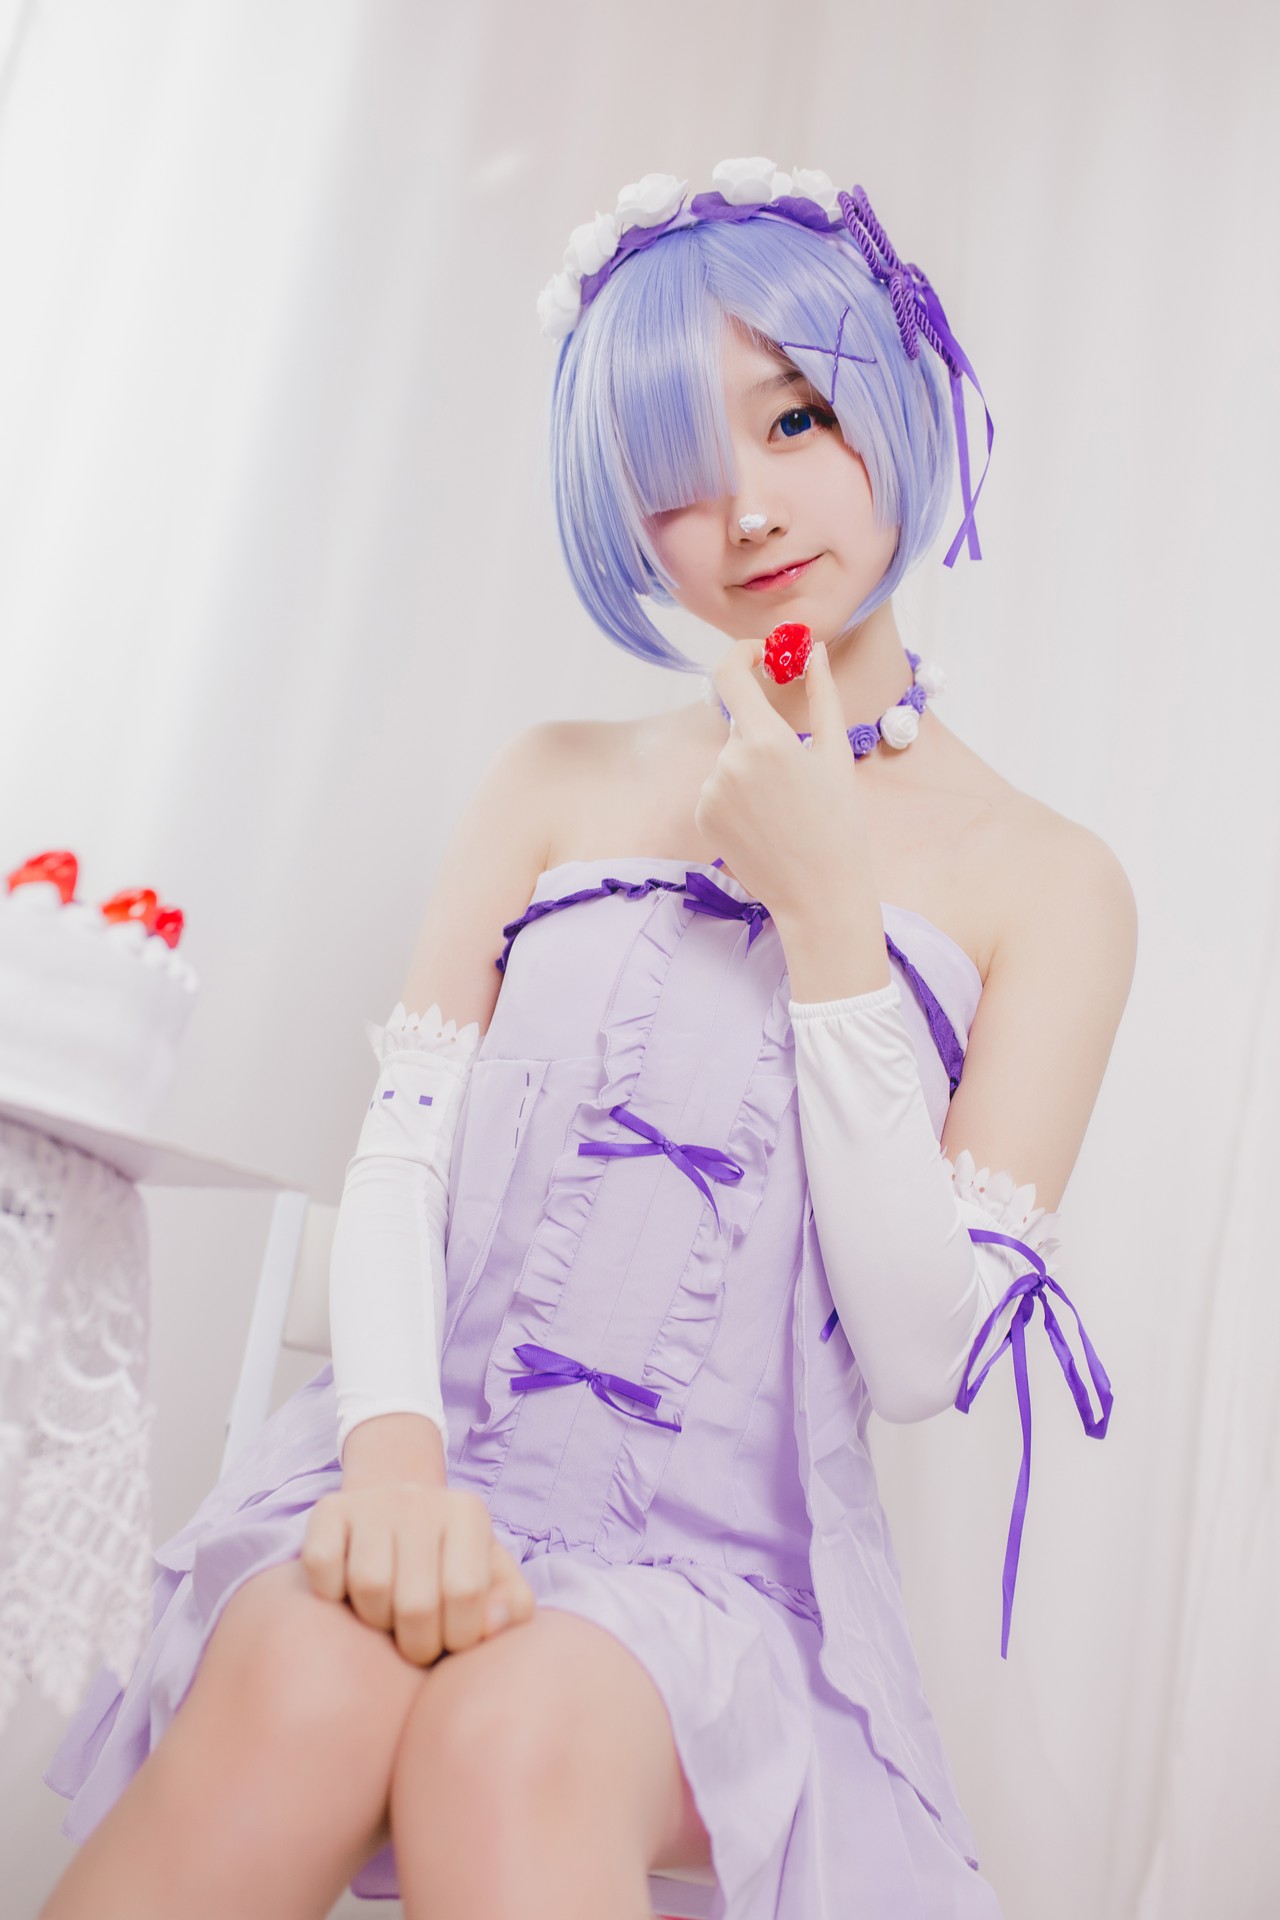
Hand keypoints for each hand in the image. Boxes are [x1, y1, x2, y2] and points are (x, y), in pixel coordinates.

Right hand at [301, 1481, 536, 1666]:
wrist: (398, 1512)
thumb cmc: (450, 1562)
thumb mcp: (493, 1578)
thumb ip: (511, 1606)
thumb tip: (491, 1625)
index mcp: (468, 1513)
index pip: (466, 1592)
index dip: (458, 1636)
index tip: (452, 1641)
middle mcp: (421, 1499)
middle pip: (415, 1601)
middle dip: (417, 1644)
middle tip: (418, 1645)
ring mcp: (372, 1501)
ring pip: (368, 1587)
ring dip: (376, 1622)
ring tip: (388, 1618)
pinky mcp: (328, 1510)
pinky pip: (322, 1567)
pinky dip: (331, 1594)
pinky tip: (349, 1593)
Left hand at [695, 636, 865, 925]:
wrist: (819, 894)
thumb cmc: (838, 823)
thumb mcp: (835, 754)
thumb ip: (822, 693)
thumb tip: (815, 651)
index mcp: (764, 741)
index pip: (729, 673)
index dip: (742, 654)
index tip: (761, 655)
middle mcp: (728, 763)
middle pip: (739, 722)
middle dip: (765, 731)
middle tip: (797, 767)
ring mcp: (710, 792)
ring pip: (730, 757)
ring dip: (753, 765)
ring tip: (785, 806)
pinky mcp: (701, 817)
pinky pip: (718, 787)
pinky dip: (739, 793)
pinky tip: (766, 822)